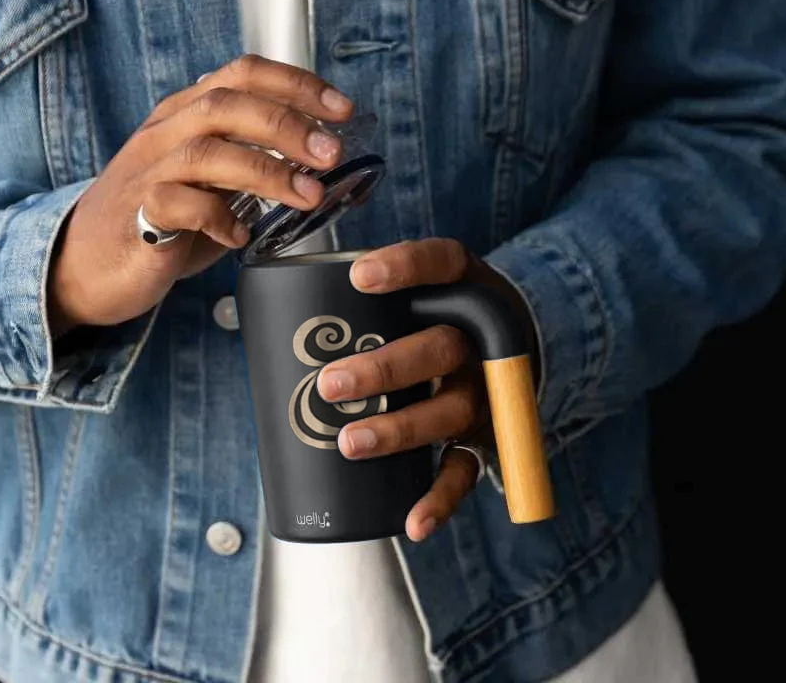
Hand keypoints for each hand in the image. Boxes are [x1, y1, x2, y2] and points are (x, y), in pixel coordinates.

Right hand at [48, 55, 352, 334]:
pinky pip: (179, 206)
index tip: (341, 109)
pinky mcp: (137, 216)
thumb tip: (321, 161)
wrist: (84, 263)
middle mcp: (166, 133)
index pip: (242, 74)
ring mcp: (148, 172)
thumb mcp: (210, 177)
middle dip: (288, 124)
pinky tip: (242, 234)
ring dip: (266, 170)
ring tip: (308, 195)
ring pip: (207, 151)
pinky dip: (219, 218)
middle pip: (226, 104)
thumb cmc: (160, 217)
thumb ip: (252, 160)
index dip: (296, 84)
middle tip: (331, 153)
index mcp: (186, 113)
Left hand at [315, 238, 521, 541]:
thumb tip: (274, 310)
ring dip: (398, 430)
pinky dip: (440, 499)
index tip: (358, 276)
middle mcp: (480, 339)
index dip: (404, 267)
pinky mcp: (486, 437)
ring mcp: (486, 391)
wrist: (512, 343)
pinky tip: (412, 522)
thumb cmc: (437, 313)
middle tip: (329, 382)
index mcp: (461, 288)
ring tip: (349, 443)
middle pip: (438, 349)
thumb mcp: (421, 284)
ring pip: (447, 411)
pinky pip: (465, 470)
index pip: (440, 263)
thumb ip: (368, 290)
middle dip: (383, 369)